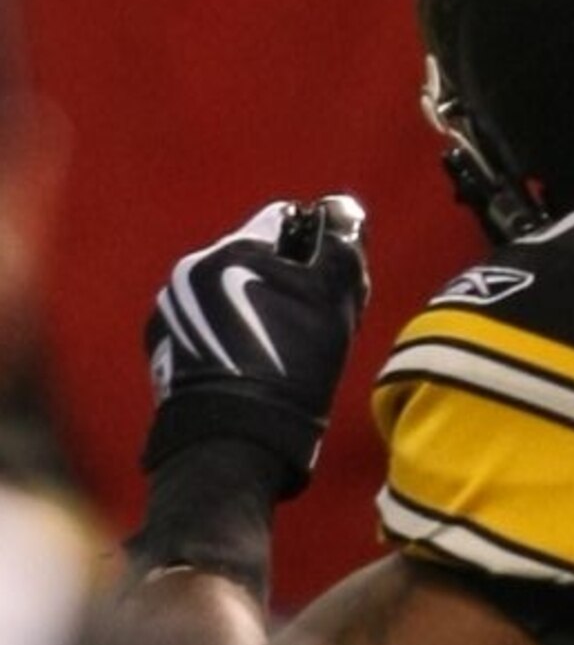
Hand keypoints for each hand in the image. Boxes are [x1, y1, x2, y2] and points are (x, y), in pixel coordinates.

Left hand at [141, 196, 368, 494]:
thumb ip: (343, 247)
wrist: (234, 433)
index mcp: (236, 250)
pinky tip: (242, 367)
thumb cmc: (293, 365)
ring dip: (250, 308)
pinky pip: (203, 324)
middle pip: (252, 258)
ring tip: (273, 352)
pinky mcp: (160, 343)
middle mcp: (193, 268)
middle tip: (306, 325)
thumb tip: (342, 211)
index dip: (314, 248)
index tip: (327, 285)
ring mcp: (170, 306)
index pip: (285, 220)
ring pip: (225, 291)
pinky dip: (225, 335)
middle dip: (280, 282)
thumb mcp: (336, 303)